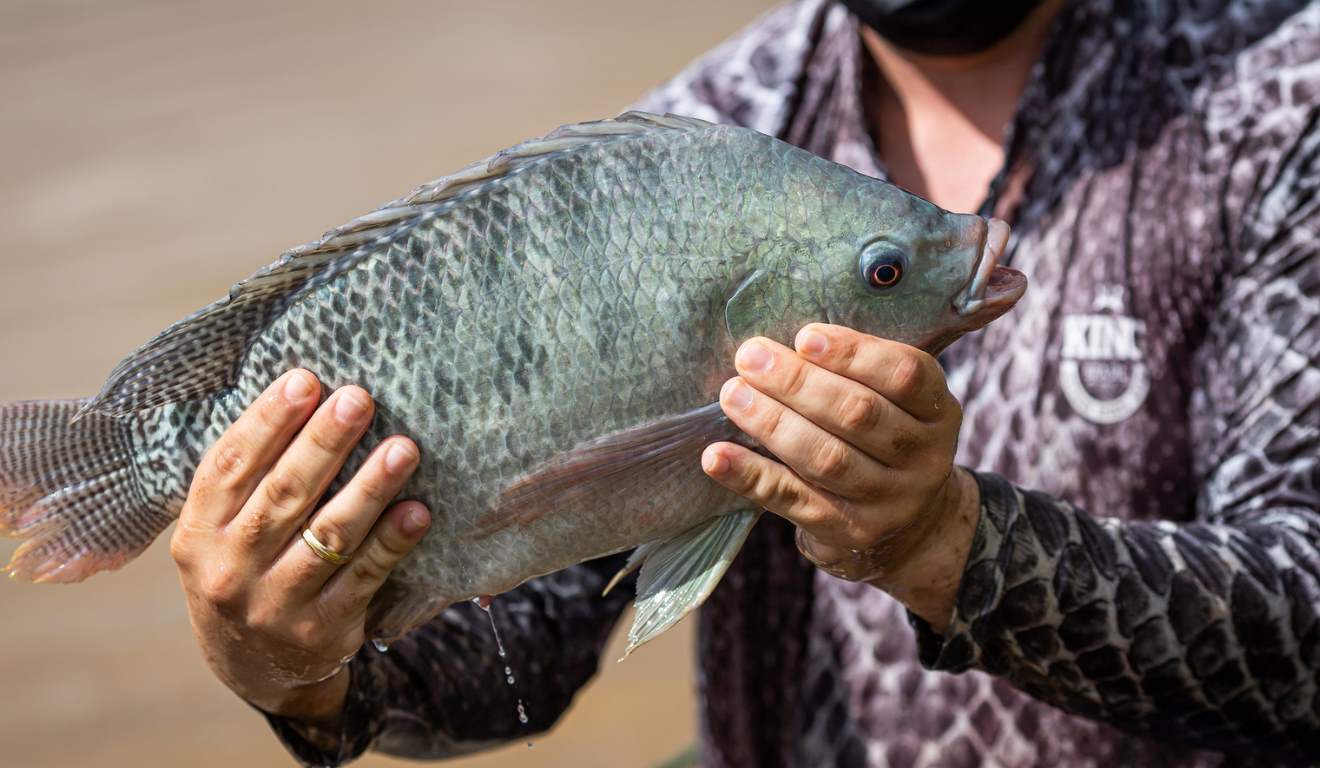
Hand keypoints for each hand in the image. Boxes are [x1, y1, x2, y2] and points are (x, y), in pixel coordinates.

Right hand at [170, 370, 430, 721]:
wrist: (252, 665)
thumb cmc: (245, 567)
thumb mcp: (220, 530)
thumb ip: (249, 477)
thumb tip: (305, 391)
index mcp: (197, 532)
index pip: (230, 466)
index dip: (267, 420)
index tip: (305, 379)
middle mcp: (229, 569)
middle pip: (283, 494)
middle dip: (325, 442)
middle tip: (360, 398)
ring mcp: (274, 604)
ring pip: (329, 534)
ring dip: (370, 488)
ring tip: (404, 448)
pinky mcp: (321, 631)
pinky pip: (363, 578)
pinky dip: (391, 542)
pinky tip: (417, 512)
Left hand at [701, 324, 979, 630]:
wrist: (911, 529)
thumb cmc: (886, 440)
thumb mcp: (898, 403)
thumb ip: (860, 372)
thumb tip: (783, 341)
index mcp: (937, 412)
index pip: (904, 375)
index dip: (854, 354)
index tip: (804, 337)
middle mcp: (922, 458)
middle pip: (858, 415)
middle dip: (798, 382)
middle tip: (750, 357)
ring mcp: (888, 501)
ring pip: (826, 458)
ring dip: (772, 423)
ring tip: (733, 395)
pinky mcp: (847, 532)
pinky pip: (793, 500)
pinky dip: (750, 476)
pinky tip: (716, 456)